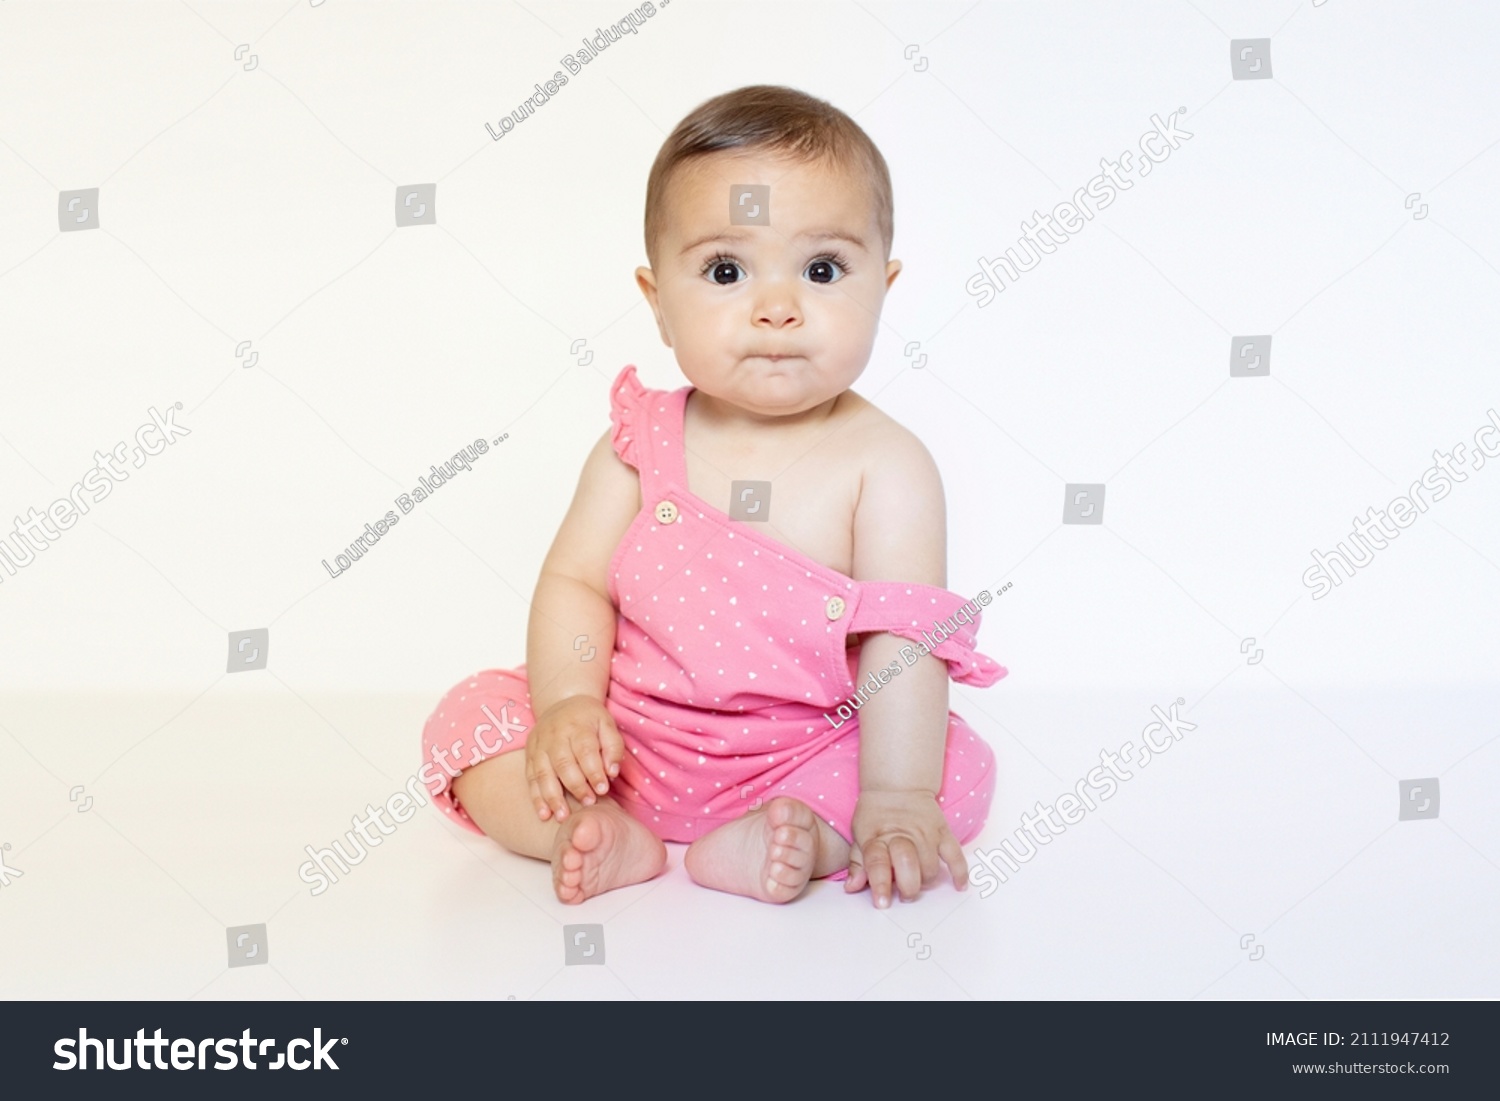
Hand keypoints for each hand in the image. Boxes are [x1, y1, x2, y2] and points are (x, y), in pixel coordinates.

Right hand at [524, 696, 624, 821]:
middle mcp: (554, 736)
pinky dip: (536, 798)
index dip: (594, 772)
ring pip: (543, 773)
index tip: (603, 790)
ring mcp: (539, 746)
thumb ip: (613, 747)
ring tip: (563, 816)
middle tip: (588, 803)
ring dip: (552, 797)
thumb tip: (612, 772)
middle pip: (563, 763)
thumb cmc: (589, 719)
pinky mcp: (529, 755)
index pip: (585, 751)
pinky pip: (530, 778)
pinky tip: (544, 814)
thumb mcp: (607, 724)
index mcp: (577, 726)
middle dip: (576, 786)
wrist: (561, 703)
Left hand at [843, 789, 967, 907]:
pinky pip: (955, 855)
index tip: (882, 904)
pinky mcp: (943, 831)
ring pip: (931, 868)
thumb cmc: (875, 814)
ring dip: (925, 882)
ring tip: (918, 882)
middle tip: (904, 894)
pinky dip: (959, 872)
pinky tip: (959, 886)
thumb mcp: (859, 835)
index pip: (877, 864)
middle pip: (909, 867)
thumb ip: (858, 864)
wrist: (897, 785)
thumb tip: (852, 888)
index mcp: (878, 837)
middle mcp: (903, 835)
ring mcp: (925, 834)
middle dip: (907, 888)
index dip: (880, 886)